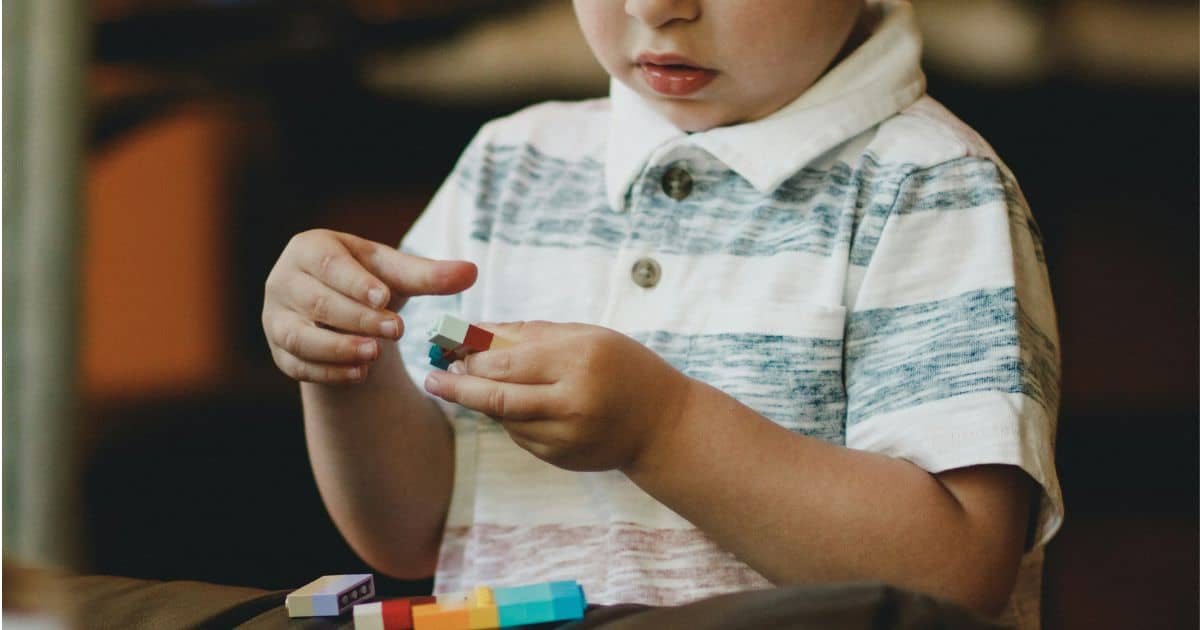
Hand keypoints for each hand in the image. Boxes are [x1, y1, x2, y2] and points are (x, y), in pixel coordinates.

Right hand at [262, 229, 475, 383]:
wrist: (341, 311)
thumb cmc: (369, 282)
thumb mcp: (397, 275)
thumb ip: (430, 275)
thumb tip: (471, 272)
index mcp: (310, 248)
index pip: (329, 264)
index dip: (355, 282)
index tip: (384, 297)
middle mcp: (284, 280)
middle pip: (316, 301)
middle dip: (357, 318)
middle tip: (394, 330)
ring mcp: (275, 317)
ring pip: (299, 336)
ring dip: (337, 348)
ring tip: (374, 355)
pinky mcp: (279, 350)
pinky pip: (297, 364)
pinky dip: (328, 372)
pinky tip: (359, 375)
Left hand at [423, 321, 693, 471]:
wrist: (663, 424)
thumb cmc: (622, 367)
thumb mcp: (585, 336)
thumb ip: (530, 332)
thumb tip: (475, 331)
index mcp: (579, 360)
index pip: (507, 360)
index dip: (471, 356)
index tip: (446, 348)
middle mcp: (573, 401)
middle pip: (496, 397)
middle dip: (459, 386)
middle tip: (435, 377)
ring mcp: (567, 435)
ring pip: (504, 419)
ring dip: (483, 402)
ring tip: (471, 384)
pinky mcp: (562, 458)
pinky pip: (520, 436)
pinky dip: (510, 419)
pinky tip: (517, 405)